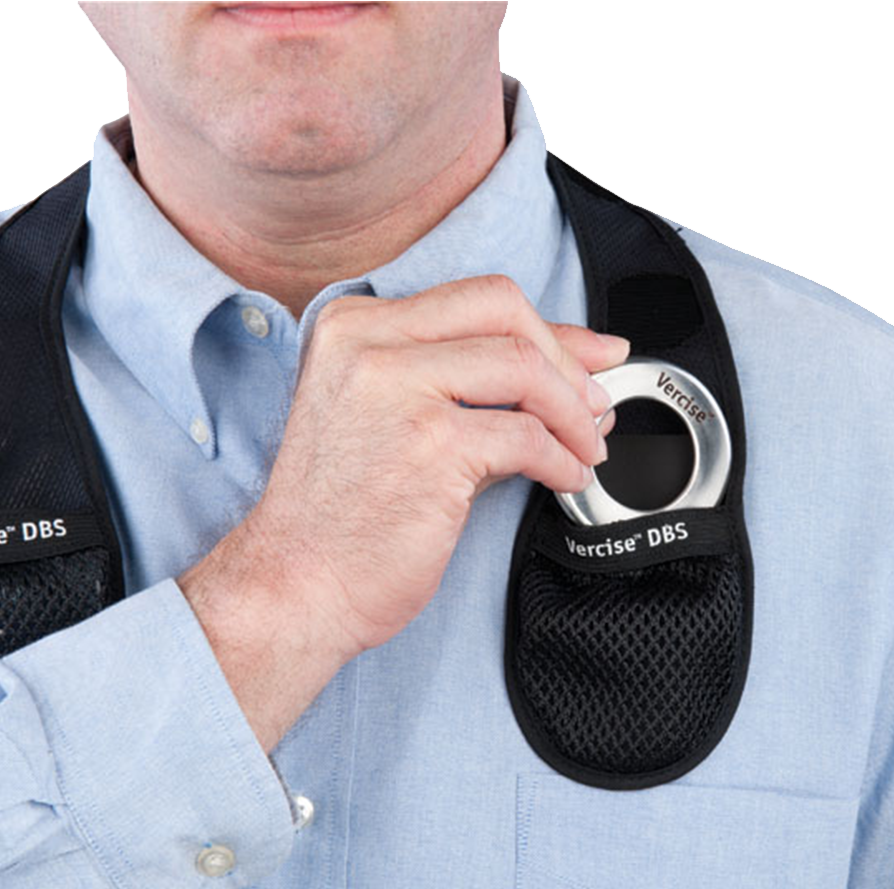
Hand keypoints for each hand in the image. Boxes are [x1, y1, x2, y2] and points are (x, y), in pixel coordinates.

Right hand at [178, 275, 626, 749]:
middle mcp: (368, 343)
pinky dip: (562, 459)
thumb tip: (579, 366)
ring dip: (574, 414)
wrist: (297, 585)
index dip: (554, 331)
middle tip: (595, 408)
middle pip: (506, 311)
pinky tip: (565, 478)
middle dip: (568, 362)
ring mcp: (396, 388)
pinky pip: (526, 435)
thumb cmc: (345, 514)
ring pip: (524, 367)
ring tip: (586, 449)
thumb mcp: (396, 419)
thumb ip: (473, 383)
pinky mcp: (429, 444)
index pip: (480, 299)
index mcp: (356, 325)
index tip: (596, 357)